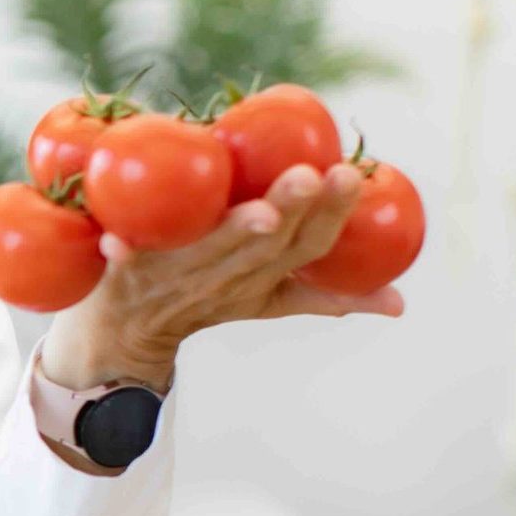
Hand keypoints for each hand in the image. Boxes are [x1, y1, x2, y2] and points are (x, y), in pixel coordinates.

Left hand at [41, 162, 402, 389]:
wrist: (123, 340)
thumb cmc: (204, 298)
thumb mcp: (268, 301)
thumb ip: (327, 296)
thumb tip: (399, 302)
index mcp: (262, 280)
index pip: (307, 248)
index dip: (331, 216)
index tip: (352, 176)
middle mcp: (224, 280)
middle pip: (265, 247)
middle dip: (292, 211)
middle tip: (312, 176)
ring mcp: (174, 279)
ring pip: (208, 254)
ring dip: (233, 233)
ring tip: (261, 210)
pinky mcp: (125, 278)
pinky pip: (125, 264)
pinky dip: (122, 252)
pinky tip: (116, 238)